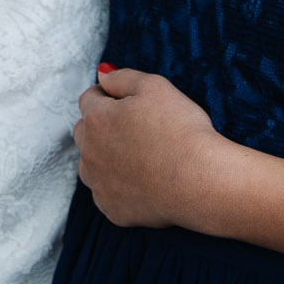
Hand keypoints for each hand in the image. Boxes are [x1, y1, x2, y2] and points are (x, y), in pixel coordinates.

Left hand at [73, 65, 231, 228]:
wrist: (199, 181)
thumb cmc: (181, 131)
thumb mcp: (155, 87)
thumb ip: (123, 77)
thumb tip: (102, 74)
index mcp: (97, 119)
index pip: (89, 99)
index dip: (108, 96)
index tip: (127, 102)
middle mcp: (90, 152)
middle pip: (84, 132)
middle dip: (101, 126)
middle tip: (133, 128)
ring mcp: (99, 184)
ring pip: (89, 166)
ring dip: (104, 158)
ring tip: (135, 157)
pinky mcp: (112, 210)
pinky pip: (106, 194)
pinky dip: (117, 188)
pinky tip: (141, 182)